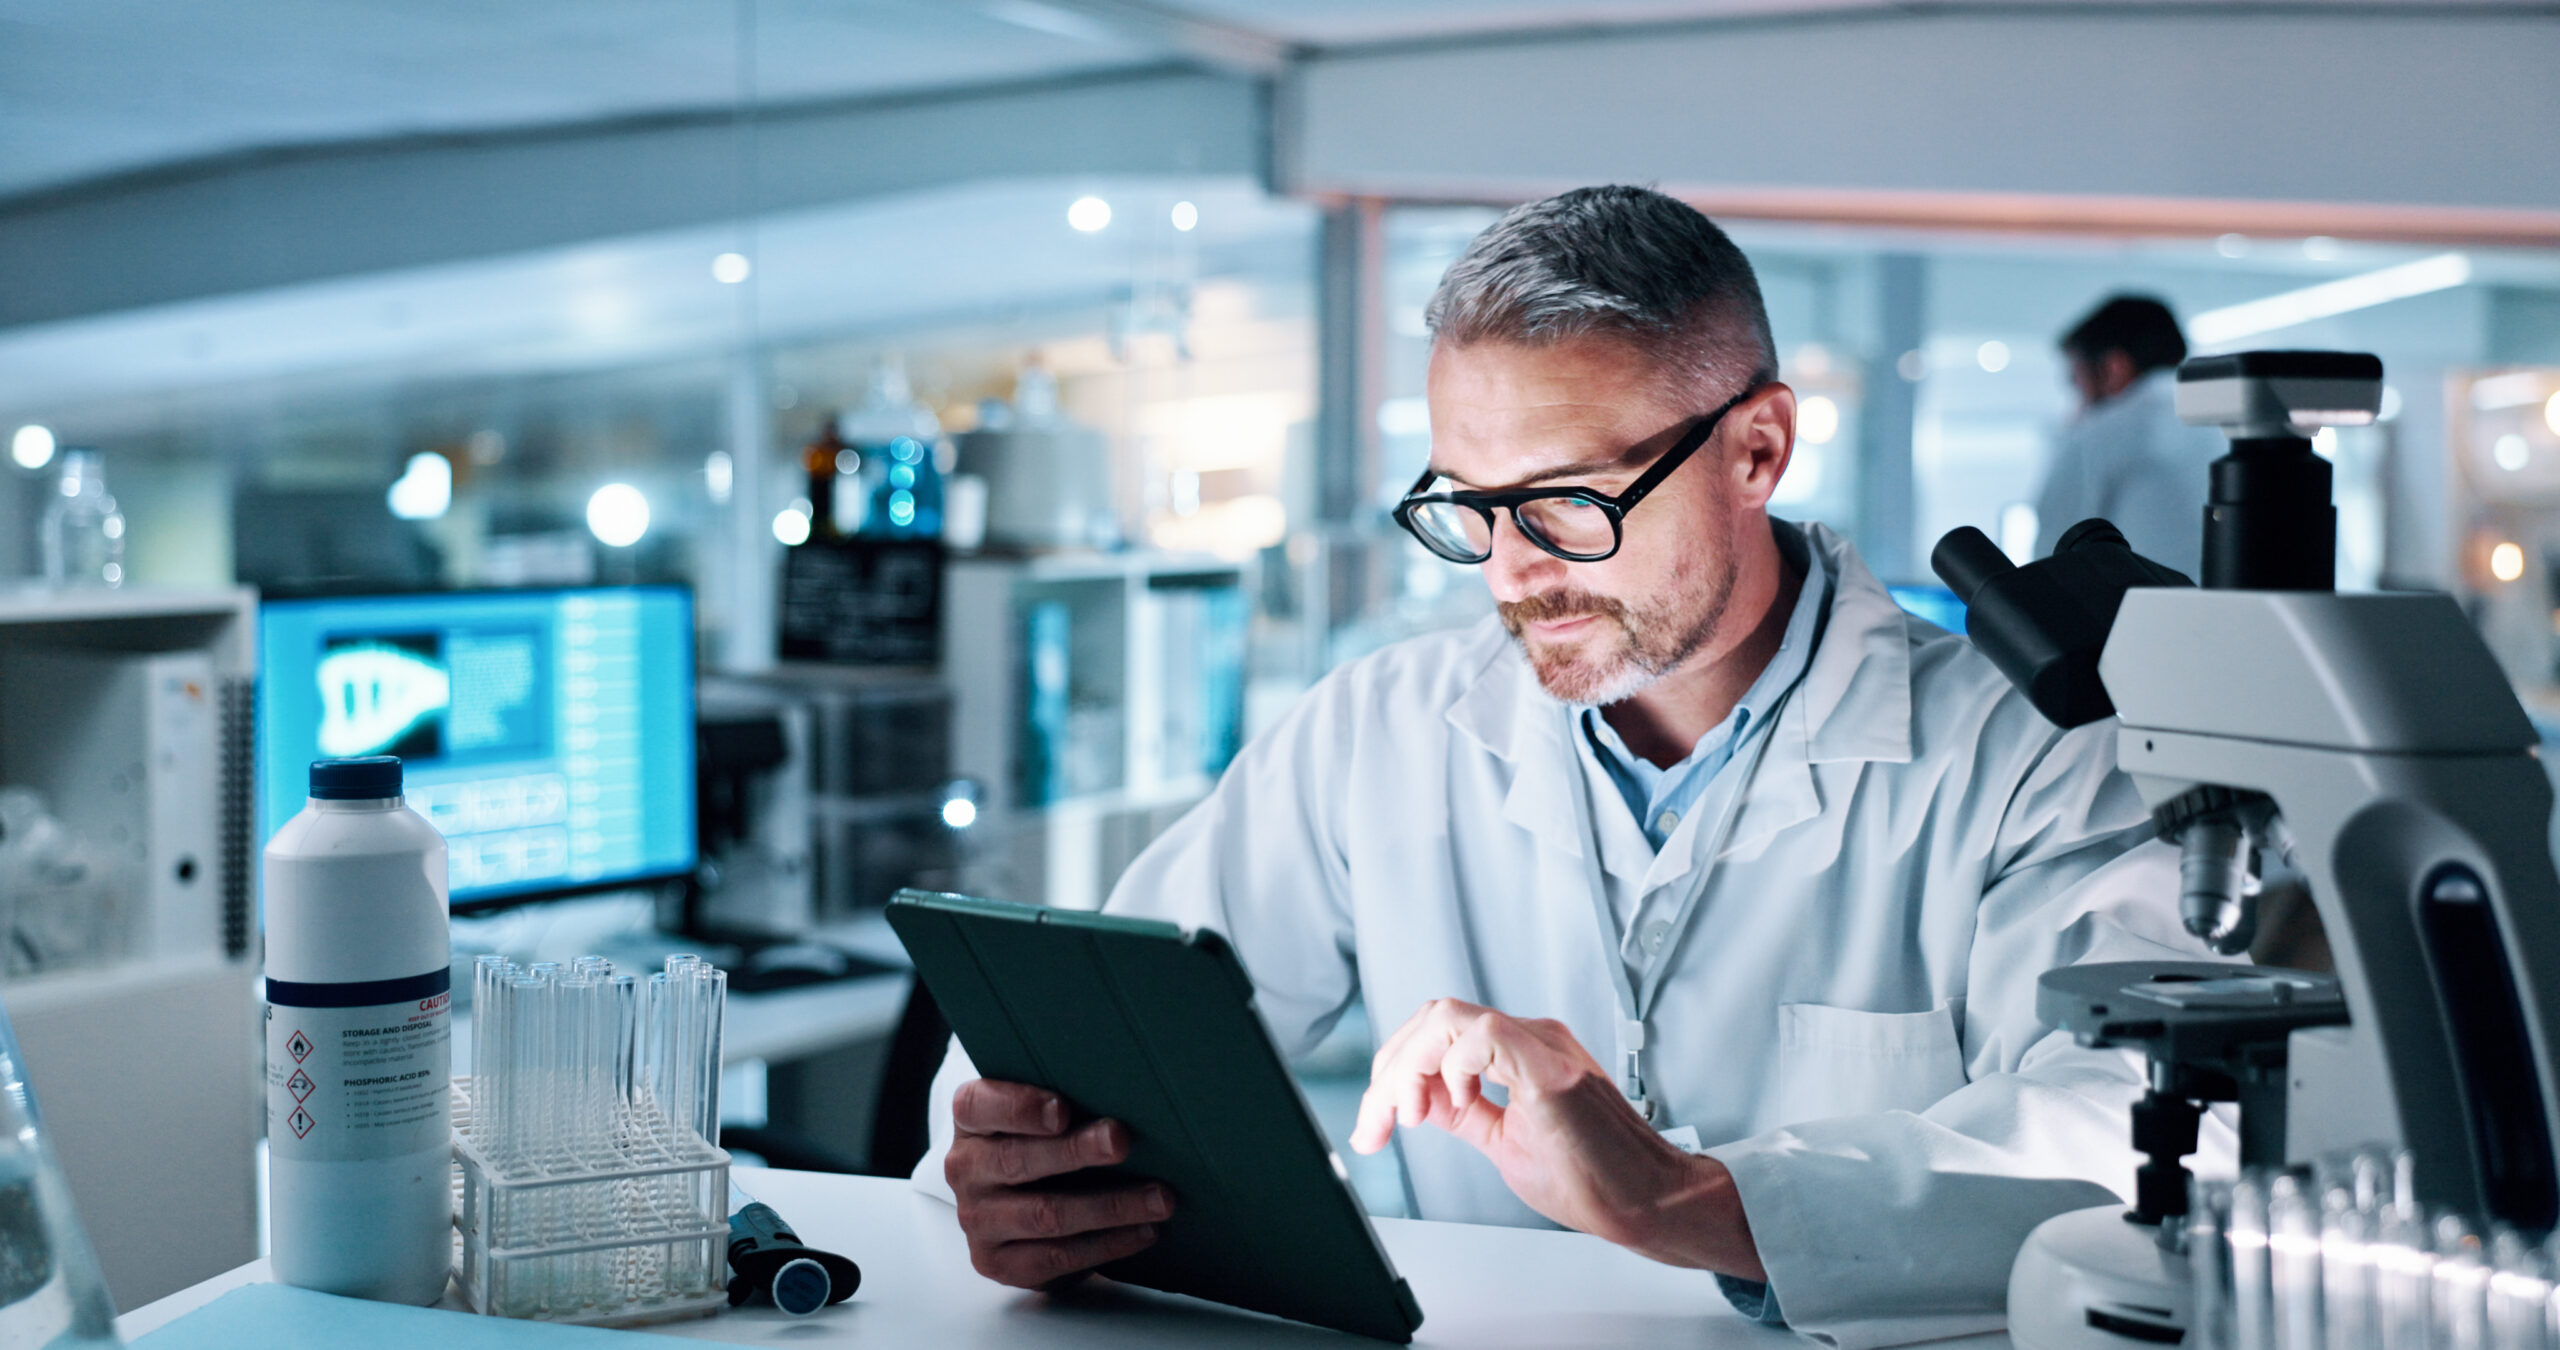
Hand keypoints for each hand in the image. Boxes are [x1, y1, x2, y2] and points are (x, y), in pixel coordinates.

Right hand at [945, 1078, 1172, 1287]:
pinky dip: (1107, 1245)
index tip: (1063, 1110)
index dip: (1020, 1108)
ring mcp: (977, 1220)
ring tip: (1159, 1197)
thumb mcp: (1038, 1111)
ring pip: (1045, 1214)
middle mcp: (965, 1168)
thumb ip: (1066, 1099)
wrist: (1015, 1201)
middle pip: (1017, 1160)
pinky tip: (1143, 1230)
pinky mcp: (998, 1263)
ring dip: (1110, 1206)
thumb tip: (1129, 1094)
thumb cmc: (1042, 1140)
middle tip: (1122, 1141)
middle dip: (1076, 1151)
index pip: (980, 1106)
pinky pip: (1056, 1257)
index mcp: (971, 1120)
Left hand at [1350, 999, 1762, 1279]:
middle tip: (1379, 1124)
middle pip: (1433, 1018)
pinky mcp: (1553, 1070)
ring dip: (1411, 1066)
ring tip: (1410, 1114)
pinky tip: (1457, 1103)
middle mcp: (1531, 1039)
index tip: (1375, 1126)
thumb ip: (1467, 1113)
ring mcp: (1544, 1048)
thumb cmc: (1596, 1177)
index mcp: (1520, 1053)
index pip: (1437, 1034)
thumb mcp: (1506, 1140)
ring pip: (1448, 1017)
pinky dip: (1452, 1068)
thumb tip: (1422, 1102)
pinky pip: (1483, 1036)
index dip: (1394, 1073)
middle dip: (1389, 1070)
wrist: (1648, 1202)